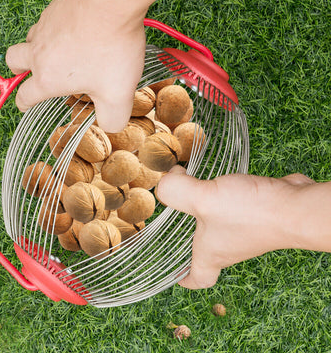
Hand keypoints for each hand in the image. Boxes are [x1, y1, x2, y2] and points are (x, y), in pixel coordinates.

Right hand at [5, 0, 145, 132]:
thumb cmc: (111, 49)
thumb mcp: (118, 95)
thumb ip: (112, 119)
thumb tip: (110, 125)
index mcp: (48, 78)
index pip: (25, 96)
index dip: (24, 104)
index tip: (26, 105)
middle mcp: (40, 51)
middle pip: (13, 60)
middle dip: (19, 70)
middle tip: (33, 74)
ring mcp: (46, 25)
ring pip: (30, 38)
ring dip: (38, 48)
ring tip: (61, 53)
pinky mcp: (57, 7)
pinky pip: (47, 21)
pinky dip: (55, 30)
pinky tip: (76, 32)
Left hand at [157, 166, 315, 288]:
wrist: (296, 207)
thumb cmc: (250, 213)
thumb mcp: (203, 199)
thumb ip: (176, 192)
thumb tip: (166, 182)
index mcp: (210, 255)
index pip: (195, 279)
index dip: (180, 277)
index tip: (172, 268)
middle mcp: (227, 247)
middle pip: (203, 251)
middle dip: (186, 238)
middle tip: (170, 220)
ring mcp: (243, 232)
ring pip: (217, 228)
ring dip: (202, 214)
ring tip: (187, 195)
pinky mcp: (255, 215)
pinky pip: (232, 210)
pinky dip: (221, 199)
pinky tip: (214, 182)